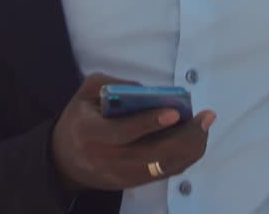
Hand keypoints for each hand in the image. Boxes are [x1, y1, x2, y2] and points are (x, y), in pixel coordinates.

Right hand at [51, 73, 215, 193]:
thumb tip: (149, 92)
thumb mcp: (85, 93)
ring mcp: (120, 176)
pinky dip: (183, 158)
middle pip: (152, 155)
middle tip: (205, 117)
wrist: (63, 161)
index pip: (123, 133)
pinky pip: (163, 173)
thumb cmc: (78, 120)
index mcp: (90, 133)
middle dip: (184, 137)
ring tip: (204, 126)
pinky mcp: (131, 184)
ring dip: (190, 148)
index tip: (175, 112)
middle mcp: (106, 159)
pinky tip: (194, 140)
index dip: (149, 123)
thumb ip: (113, 85)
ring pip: (162, 167)